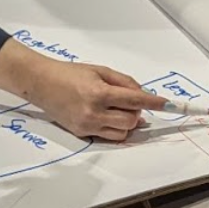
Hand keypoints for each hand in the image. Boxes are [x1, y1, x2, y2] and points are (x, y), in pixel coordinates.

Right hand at [0, 49, 167, 140]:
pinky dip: (114, 129)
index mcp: (99, 93)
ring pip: (122, 134)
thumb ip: (124, 82)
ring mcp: (87, 126)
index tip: (167, 104)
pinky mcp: (81, 134)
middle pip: (131, 121)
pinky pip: (108, 137)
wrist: (41, 83)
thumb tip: (143, 95)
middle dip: (136, 112)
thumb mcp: (100, 70)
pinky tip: (108, 117)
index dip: (153, 103)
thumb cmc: (70, 73)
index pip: (134, 100)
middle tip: (128, 101)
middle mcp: (93, 112)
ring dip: (127, 122)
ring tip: (117, 109)